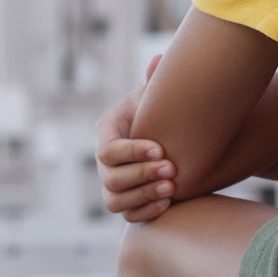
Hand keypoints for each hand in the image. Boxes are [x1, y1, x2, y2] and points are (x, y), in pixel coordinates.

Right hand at [96, 57, 176, 222]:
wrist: (172, 137)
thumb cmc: (162, 111)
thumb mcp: (157, 96)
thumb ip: (155, 82)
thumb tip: (158, 62)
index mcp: (107, 132)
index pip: (107, 150)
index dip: (131, 152)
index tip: (160, 149)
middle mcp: (105, 162)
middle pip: (111, 178)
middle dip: (141, 175)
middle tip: (171, 169)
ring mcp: (114, 184)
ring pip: (115, 200)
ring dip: (143, 196)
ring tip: (172, 189)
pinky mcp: (128, 202)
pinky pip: (128, 215)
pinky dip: (145, 212)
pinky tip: (168, 203)